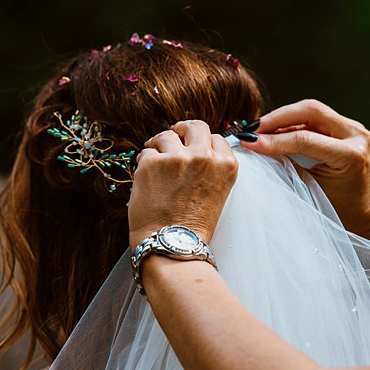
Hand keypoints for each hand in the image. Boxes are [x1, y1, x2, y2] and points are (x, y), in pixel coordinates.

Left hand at [128, 120, 237, 246]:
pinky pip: (146, 152)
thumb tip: (193, 148)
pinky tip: (146, 178)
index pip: (214, 137)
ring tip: (156, 163)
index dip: (201, 142)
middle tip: (173, 136)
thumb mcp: (217, 192)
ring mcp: (178, 158)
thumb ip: (210, 167)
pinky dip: (144, 163)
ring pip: (166, 135)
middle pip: (194, 126)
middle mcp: (204, 157)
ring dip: (159, 146)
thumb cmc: (193, 225)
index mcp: (226, 164)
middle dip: (182, 130)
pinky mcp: (152, 163)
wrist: (172, 243)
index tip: (192, 146)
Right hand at [241, 99, 369, 237]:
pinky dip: (292, 122)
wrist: (365, 212)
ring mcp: (354, 128)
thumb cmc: (339, 208)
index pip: (304, 139)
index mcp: (351, 155)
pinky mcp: (348, 127)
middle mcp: (357, 136)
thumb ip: (287, 165)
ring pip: (312, 110)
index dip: (273, 140)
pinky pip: (316, 117)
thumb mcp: (310, 189)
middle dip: (277, 117)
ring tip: (259, 130)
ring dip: (283, 118)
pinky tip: (274, 131)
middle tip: (252, 129)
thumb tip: (256, 146)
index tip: (248, 142)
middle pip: (310, 110)